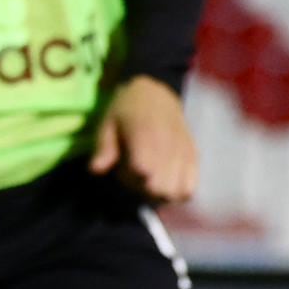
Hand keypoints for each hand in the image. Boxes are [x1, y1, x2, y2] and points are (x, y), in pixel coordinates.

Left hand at [87, 74, 198, 207]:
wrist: (158, 95)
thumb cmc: (127, 110)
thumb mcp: (108, 123)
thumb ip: (103, 148)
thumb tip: (95, 170)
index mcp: (145, 133)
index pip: (142, 170)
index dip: (129, 176)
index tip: (123, 166)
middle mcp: (168, 143)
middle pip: (158, 188)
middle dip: (142, 189)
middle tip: (135, 174)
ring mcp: (183, 152)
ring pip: (174, 192)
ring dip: (159, 193)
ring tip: (151, 178)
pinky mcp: (193, 157)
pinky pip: (189, 190)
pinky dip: (177, 193)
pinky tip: (166, 182)